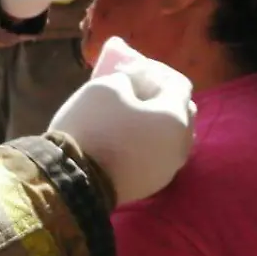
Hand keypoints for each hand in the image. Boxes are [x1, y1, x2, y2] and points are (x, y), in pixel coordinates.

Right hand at [48, 37, 194, 204]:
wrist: (75, 179)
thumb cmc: (93, 126)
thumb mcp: (105, 86)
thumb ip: (128, 79)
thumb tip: (133, 86)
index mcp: (174, 117)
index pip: (179, 84)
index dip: (156, 71)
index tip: (132, 70)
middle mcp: (180, 145)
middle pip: (181, 112)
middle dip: (161, 97)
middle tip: (134, 91)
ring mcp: (168, 169)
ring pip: (171, 137)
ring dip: (155, 123)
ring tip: (129, 117)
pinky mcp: (152, 185)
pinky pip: (157, 156)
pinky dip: (147, 144)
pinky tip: (125, 140)